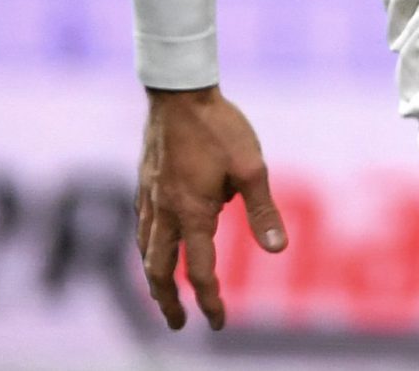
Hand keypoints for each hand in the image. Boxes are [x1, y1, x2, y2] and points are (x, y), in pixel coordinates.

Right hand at [137, 86, 285, 329]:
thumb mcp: (251, 167)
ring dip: (154, 278)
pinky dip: (146, 248)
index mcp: (192, 214)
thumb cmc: (220, 127)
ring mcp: (149, 199)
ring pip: (145, 251)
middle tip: (177, 324)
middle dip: (168, 301)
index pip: (199, 272)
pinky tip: (153, 245)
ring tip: (162, 294)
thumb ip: (262, 210)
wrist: (179, 93)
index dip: (210, 301)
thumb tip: (278, 249)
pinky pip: (141, 227)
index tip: (218, 323)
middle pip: (159, 271)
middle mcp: (165, 213)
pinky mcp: (144, 184)